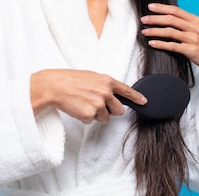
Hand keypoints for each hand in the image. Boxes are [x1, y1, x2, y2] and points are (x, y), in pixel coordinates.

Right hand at [30, 69, 147, 123]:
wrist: (55, 86)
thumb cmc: (70, 80)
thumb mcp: (91, 77)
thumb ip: (104, 85)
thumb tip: (112, 95)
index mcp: (107, 81)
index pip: (127, 90)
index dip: (137, 97)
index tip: (144, 102)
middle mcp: (106, 92)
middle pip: (119, 110)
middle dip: (111, 111)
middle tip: (98, 105)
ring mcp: (99, 104)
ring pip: (105, 118)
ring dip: (96, 114)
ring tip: (83, 104)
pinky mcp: (91, 114)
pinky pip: (92, 121)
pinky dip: (85, 117)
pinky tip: (78, 107)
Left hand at [140, 3, 198, 105]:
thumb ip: (186, 22)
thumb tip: (169, 17)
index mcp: (195, 20)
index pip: (175, 11)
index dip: (162, 8)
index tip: (150, 7)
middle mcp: (194, 28)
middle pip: (171, 19)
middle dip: (155, 19)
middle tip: (144, 19)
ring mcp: (193, 39)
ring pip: (170, 32)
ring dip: (155, 31)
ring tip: (145, 32)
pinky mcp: (191, 51)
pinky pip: (172, 46)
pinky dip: (161, 44)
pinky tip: (152, 43)